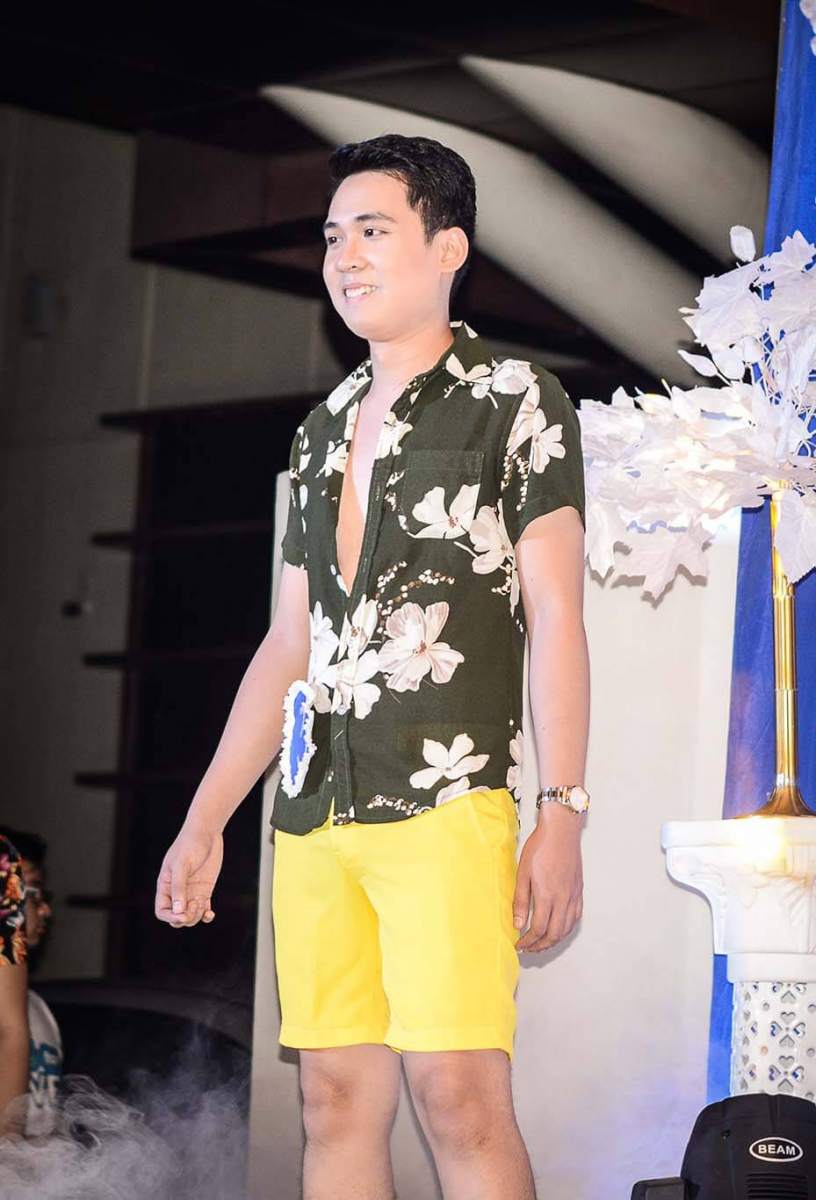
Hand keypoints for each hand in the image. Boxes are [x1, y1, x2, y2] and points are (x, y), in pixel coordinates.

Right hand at [154, 822, 222, 928]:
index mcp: (166, 886)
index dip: (170, 917)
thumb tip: (178, 911)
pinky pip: (203, 911)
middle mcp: (177, 892)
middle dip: (185, 918)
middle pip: (177, 918)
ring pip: (190, 916)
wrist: (206, 833)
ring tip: (202, 901)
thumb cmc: (190, 845)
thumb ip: (179, 887)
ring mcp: (191, 892)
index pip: (162, 911)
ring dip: (196, 915)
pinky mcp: (204, 891)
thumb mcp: (182, 864)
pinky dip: (206, 916)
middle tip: (196, 903)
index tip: (182, 914)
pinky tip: (210, 913)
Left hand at [513, 803, 583, 952]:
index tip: (519, 944)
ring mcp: (573, 895)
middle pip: (554, 934)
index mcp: (547, 896)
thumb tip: (517, 924)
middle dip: (541, 946)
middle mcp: (563, 899)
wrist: (561, 830)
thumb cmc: (540, 847)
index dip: (528, 941)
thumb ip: (520, 900)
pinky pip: (576, 917)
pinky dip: (567, 928)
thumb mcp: (523, 873)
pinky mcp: (579, 890)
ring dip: (554, 940)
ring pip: (567, 928)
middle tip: (529, 948)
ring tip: (542, 943)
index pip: (539, 929)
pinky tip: (559, 928)